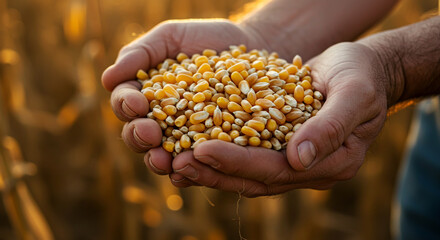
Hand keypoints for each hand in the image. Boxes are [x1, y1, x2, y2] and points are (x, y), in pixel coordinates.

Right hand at [101, 19, 269, 173]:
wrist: (249, 46)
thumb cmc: (204, 39)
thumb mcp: (170, 37)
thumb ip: (140, 53)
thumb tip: (108, 79)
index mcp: (144, 96)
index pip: (125, 104)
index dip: (126, 105)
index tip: (136, 102)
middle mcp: (159, 120)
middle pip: (138, 135)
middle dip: (139, 136)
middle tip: (149, 133)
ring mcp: (185, 136)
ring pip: (163, 155)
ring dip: (159, 160)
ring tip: (163, 160)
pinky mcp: (210, 147)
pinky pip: (197, 163)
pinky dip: (191, 169)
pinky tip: (190, 170)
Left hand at [170, 42, 389, 196]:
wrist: (363, 69)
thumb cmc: (361, 75)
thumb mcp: (354, 94)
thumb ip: (331, 127)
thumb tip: (298, 160)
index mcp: (331, 162)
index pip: (277, 170)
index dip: (238, 162)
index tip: (201, 150)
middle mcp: (309, 168)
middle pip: (256, 179)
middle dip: (215, 172)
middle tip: (177, 163)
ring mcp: (294, 159)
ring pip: (247, 173)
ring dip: (211, 168)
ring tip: (175, 160)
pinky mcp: (280, 145)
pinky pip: (246, 154)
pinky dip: (220, 153)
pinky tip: (192, 146)